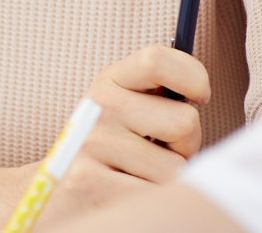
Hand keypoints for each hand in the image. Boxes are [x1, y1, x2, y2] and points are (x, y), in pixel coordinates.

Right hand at [40, 45, 210, 223]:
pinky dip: (153, 201)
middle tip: (160, 152)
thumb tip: (201, 95)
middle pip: (183, 121)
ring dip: (169, 180)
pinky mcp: (89, 182)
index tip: (198, 98)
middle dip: (186, 146)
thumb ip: (161, 97)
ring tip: (141, 176)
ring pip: (175, 168)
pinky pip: (156, 196)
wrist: (61, 191)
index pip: (157, 60)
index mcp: (110, 80)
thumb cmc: (114, 150)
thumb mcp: (129, 111)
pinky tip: (130, 194)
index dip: (192, 77)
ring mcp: (91, 143)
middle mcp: (98, 106)